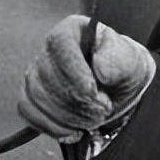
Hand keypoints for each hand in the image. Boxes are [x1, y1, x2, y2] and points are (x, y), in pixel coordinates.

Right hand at [18, 15, 155, 142]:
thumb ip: (118, 60)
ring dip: (66, 116)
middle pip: (47, 75)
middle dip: (75, 101)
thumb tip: (98, 66)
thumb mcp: (131, 61)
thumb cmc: (124, 69)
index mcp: (72, 30)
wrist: (119, 90)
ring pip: (37, 96)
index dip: (74, 72)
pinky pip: (28, 111)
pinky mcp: (33, 96)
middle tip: (101, 111)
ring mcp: (38, 72)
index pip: (60, 44)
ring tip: (92, 120)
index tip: (93, 92)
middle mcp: (50, 48)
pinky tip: (72, 130)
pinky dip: (50, 126)